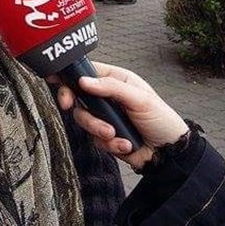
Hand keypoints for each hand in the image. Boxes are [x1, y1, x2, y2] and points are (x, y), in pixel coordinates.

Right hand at [54, 62, 188, 168]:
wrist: (169, 154)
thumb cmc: (160, 119)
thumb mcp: (140, 98)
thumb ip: (111, 87)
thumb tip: (83, 81)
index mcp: (116, 80)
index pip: (87, 72)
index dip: (70, 74)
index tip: (54, 79)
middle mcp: (107, 98)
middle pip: (77, 96)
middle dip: (74, 103)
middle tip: (68, 105)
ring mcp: (105, 118)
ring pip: (83, 119)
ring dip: (97, 128)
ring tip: (114, 134)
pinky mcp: (105, 137)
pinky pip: (94, 139)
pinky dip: (110, 144)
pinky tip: (126, 145)